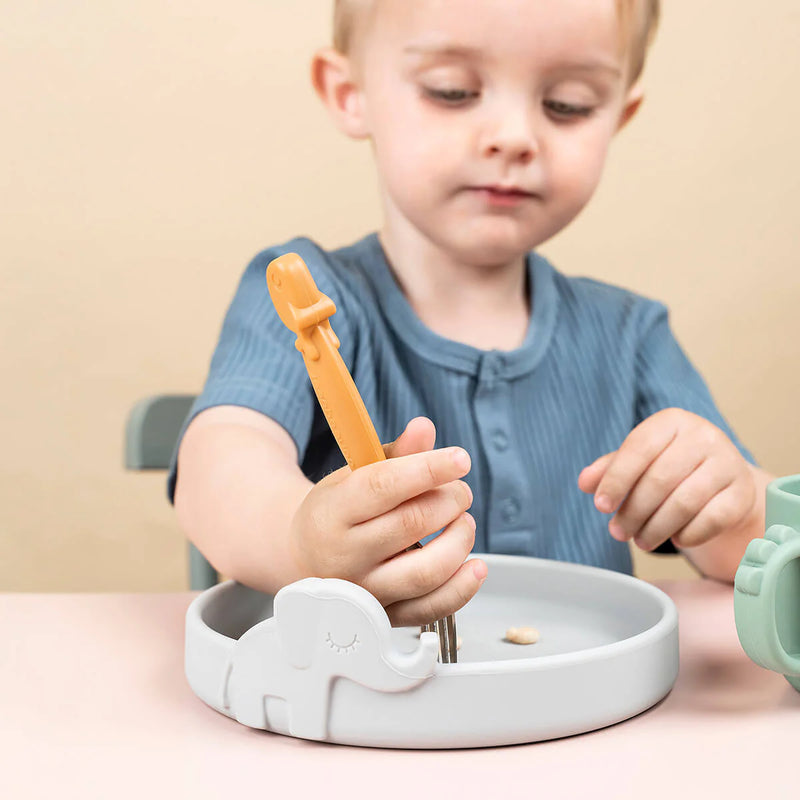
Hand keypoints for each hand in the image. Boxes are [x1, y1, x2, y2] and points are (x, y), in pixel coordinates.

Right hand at [289, 417, 486, 625]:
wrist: (305, 559)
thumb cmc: (337, 513)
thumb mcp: (354, 475)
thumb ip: (395, 453)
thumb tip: (424, 428)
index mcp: (334, 511)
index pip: (384, 486)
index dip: (428, 469)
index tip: (460, 459)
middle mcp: (346, 555)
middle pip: (411, 524)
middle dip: (450, 500)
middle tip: (460, 491)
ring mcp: (365, 591)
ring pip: (426, 571)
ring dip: (459, 540)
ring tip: (463, 522)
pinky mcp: (385, 616)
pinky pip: (431, 609)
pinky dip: (462, 588)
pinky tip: (474, 565)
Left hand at [578, 408, 757, 551]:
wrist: (722, 478)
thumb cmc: (671, 465)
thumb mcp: (638, 460)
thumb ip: (609, 468)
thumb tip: (585, 482)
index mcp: (672, 421)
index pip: (638, 448)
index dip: (616, 479)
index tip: (600, 506)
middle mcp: (704, 436)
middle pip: (660, 480)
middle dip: (633, 512)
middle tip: (618, 532)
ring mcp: (728, 464)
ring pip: (684, 503)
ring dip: (656, 528)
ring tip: (640, 540)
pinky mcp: (742, 493)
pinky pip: (711, 520)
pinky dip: (687, 534)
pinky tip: (675, 538)